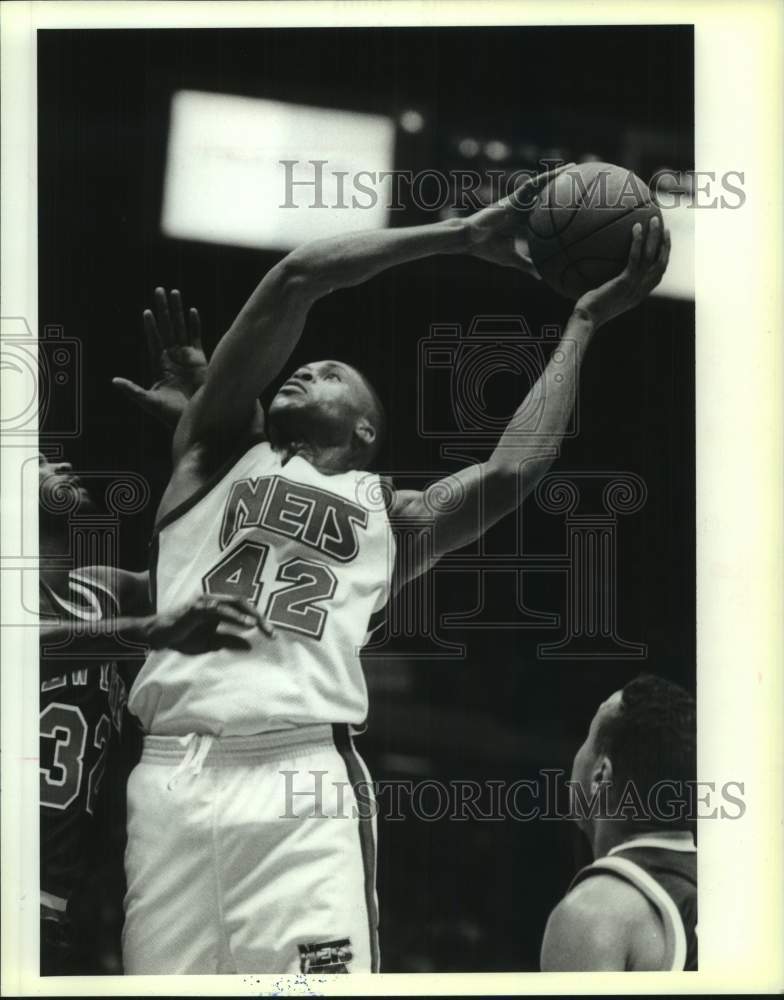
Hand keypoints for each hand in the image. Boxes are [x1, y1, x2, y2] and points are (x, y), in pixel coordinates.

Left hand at [113, 287, 207, 426]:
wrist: (193, 418)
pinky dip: (195, 324)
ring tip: (174, 292)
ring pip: (180, 327)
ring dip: (177, 310)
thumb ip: (133, 390)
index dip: (151, 326)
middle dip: (163, 309)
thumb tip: (114, 381)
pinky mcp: (200, 360)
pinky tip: (192, 311)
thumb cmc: (170, 414)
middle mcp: (172, 357)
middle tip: (159, 290)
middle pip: (166, 327)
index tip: (147, 312)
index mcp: (159, 364)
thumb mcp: (149, 402)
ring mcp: (186, 357)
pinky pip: (196, 337)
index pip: (154, 340)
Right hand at [144, 595, 274, 653]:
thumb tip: (250, 646)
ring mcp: (205, 602)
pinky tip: (246, 624)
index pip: (244, 609)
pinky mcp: (196, 607)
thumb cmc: (183, 637)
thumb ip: (229, 641)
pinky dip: (233, 616)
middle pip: (243, 603)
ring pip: (233, 603)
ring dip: (248, 615)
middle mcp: (215, 601)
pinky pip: (218, 609)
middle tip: (272, 632)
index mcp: (220, 608)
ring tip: (260, 625)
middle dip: (259, 616)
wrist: (158, 637)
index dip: (260, 620)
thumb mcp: (211, 643)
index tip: (272, 635)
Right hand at [464, 163, 574, 276]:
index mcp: (522, 221)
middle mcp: (522, 208)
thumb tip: (540, 276)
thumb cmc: (487, 248)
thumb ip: (527, 265)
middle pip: (546, 195)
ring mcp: (517, 202)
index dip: (559, 208)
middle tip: (582, 180)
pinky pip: (531, 185)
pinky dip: (544, 179)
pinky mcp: (512, 199)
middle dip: (561, 187)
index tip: (577, 207)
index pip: (544, 213)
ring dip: (555, 175)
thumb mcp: (512, 259)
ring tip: (573, 166)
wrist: (470, 240)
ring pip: (540, 185)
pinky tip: (557, 172)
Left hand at [574, 218, 670, 326]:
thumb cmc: (590, 311)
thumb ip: (611, 286)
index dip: (663, 258)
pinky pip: (635, 258)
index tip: (664, 244)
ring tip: (654, 220)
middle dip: (665, 244)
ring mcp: (634, 286)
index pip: (657, 275)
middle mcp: (641, 290)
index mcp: (639, 295)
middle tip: (664, 227)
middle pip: (661, 264)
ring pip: (652, 257)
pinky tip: (636, 227)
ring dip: (655, 236)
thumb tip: (602, 270)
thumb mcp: (606, 298)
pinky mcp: (625, 282)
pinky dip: (637, 241)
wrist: (586, 320)